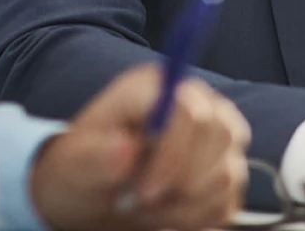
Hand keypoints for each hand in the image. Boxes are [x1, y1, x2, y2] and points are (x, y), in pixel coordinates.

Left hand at [29, 63, 249, 230]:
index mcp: (158, 87)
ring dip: (184, 207)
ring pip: (228, 172)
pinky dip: (197, 220)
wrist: (95, 190)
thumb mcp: (75, 160)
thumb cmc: (85, 165)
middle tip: (141, 203)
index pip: (189, 108)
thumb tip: (126, 152)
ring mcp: (218, 135)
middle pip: (221, 134)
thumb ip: (95, 156)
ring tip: (147, 211)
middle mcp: (199, 101)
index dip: (172, 154)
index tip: (142, 193)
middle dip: (181, 183)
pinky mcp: (226, 168)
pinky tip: (167, 216)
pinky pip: (229, 201)